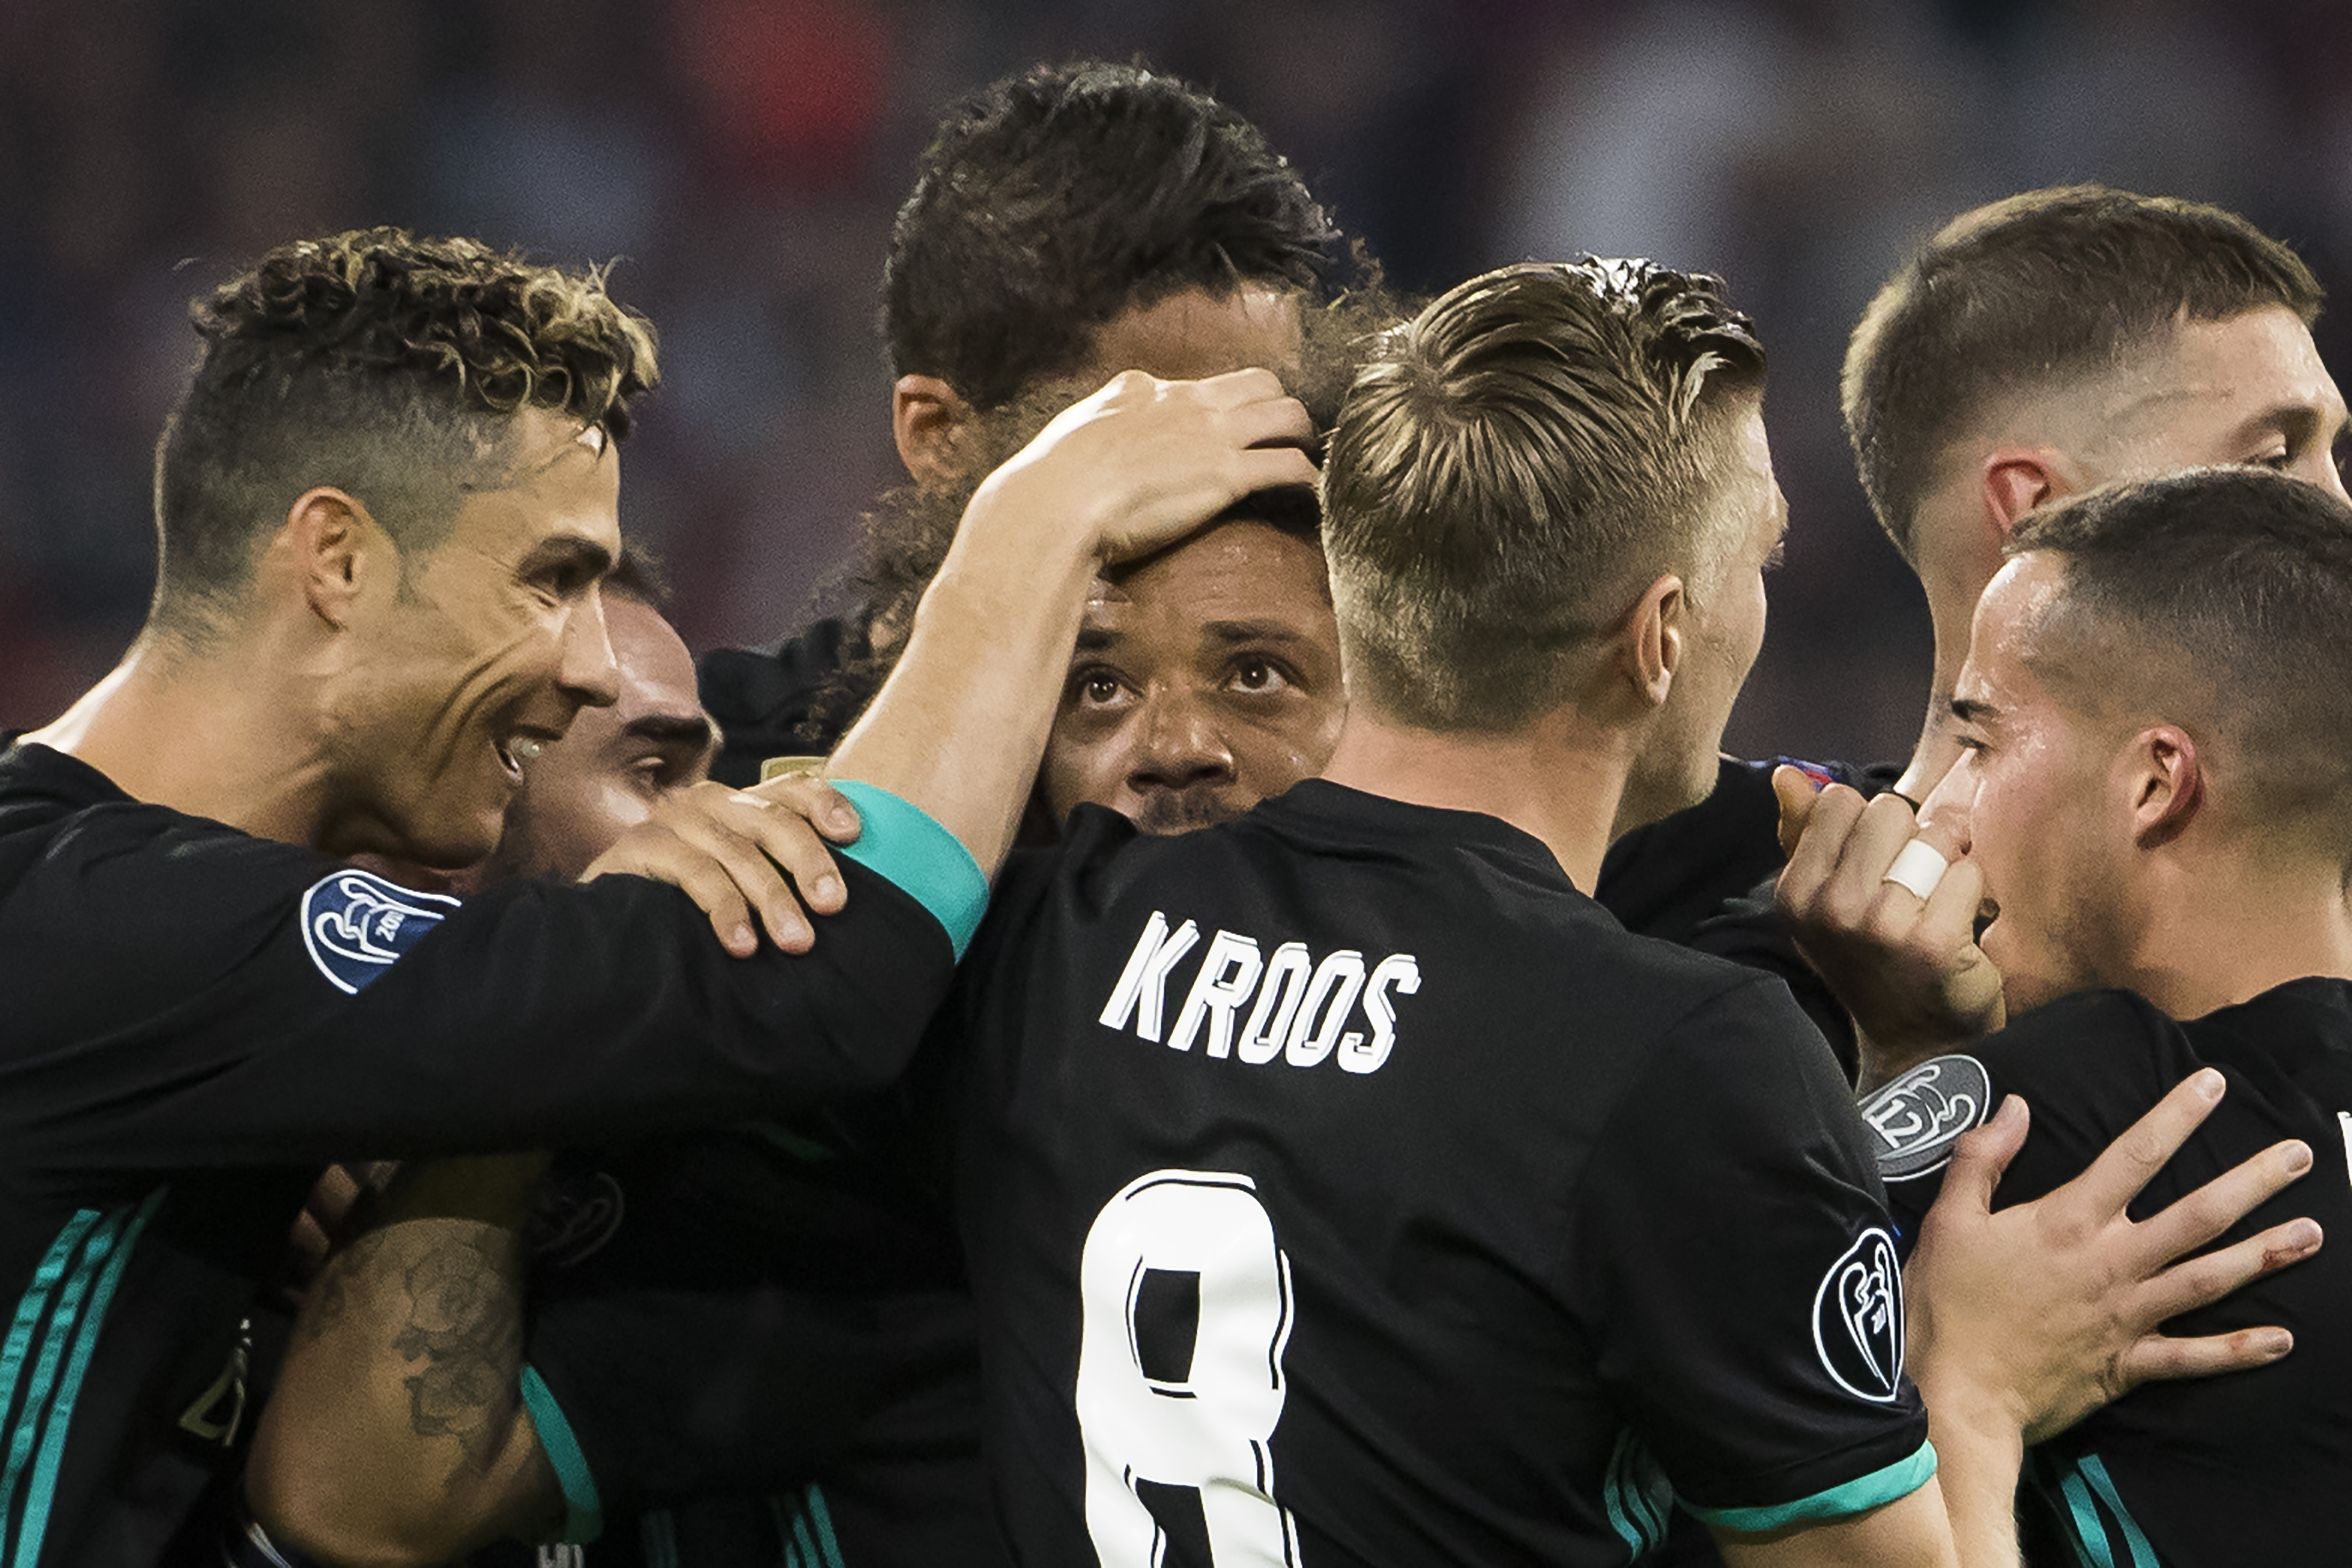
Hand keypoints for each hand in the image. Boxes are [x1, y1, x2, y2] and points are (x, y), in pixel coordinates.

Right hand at [582, 772, 861, 956]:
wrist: (614, 923)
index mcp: (743, 805)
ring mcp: (673, 820)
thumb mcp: (743, 886)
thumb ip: (784, 879)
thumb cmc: (692, 907)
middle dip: (808, 863)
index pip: (793, 789)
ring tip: (796, 942)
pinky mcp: (640, 846)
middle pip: (772, 820)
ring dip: (771, 898)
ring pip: (737, 851)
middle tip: (833, 907)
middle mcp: (710, 802)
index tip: (852, 834)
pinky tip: (742, 943)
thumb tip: (842, 904)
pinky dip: (723, 909)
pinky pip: (693, 872)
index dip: (826, 803)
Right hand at [967, 368, 1316, 564]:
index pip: (1195, 384)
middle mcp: (1183, 401)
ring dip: (1304, 434)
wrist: (1055, 503)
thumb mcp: (1068, 438)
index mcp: (1140, 389)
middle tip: (1284, 434)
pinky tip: (1314, 493)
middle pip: (1257, 382)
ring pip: (1286, 413)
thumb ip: (1091, 434)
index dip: (1216, 406)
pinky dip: (1309, 478)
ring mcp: (1209, 435)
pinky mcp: (1226, 475)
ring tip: (1309, 457)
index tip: (1221, 429)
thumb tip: (1085, 447)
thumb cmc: (1048, 484)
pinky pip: (1289, 466)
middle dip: (1277, 403)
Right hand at [1773, 769, 2002, 1084]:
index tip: (1876, 866)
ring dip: (1947, 865)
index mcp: (1796, 892)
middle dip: (1912, 839)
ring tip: (1937, 902)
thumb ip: (1804, 833)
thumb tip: (1786, 775)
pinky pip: (1969, 873)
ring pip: (1934, 837)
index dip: (1871, 827)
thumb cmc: (1871, 960)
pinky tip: (1960, 925)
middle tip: (1912, 884)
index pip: (1841, 801)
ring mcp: (1880, 926)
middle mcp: (1830, 908)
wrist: (1914, 1041)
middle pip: (1890, 811)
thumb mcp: (1823, 900)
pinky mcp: (1933, 943)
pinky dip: (1974, 893)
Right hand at [1905, 1069, 2319, 1446]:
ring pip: (2209, 1279)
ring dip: (2264, 1255)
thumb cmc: (1945, 1304)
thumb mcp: (1947, 1220)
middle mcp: (2110, 1263)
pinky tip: (2283, 1340)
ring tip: (2313, 1234)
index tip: (2213, 1083)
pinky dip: (2239, 1351)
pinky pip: (2194, 1357)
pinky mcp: (2126, 1365)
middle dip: (2252, 1182)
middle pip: (2197, 1216)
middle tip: (2300, 1156)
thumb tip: (2015, 1106)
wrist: (1956, 1395)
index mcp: (2067, 1222)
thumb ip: (1981, 1159)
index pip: (2134, 1155)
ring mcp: (2126, 1316)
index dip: (2176, 1115)